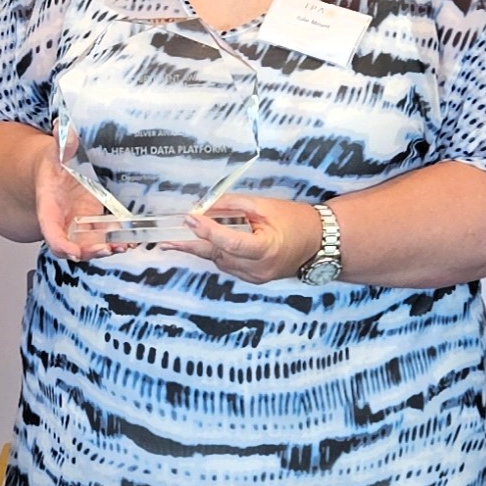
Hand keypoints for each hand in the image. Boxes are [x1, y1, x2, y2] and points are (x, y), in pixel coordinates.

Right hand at [34, 125, 118, 260]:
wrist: (54, 171)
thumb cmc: (53, 164)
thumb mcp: (56, 152)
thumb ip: (61, 143)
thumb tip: (61, 126)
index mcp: (49, 207)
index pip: (51, 232)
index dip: (61, 245)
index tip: (74, 251)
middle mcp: (63, 221)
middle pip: (72, 246)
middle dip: (89, 251)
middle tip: (106, 249)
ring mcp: (78, 225)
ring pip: (89, 245)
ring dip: (106, 249)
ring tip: (123, 246)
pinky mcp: (92, 223)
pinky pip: (102, 237)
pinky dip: (115, 241)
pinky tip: (129, 240)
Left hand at [178, 193, 324, 284]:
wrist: (319, 243)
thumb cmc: (296, 220)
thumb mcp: (265, 206)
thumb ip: (233, 206)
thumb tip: (205, 206)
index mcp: (267, 249)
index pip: (231, 242)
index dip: (208, 230)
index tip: (190, 218)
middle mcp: (259, 268)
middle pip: (219, 254)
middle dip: (193, 243)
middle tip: (166, 239)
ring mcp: (255, 277)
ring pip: (220, 260)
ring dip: (203, 247)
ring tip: (179, 237)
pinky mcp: (252, 278)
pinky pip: (227, 264)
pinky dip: (216, 251)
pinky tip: (205, 242)